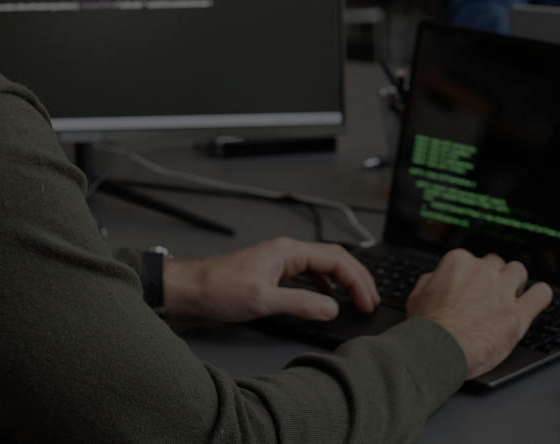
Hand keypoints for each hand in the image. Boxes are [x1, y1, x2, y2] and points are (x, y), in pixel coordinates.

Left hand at [161, 237, 379, 323]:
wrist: (188, 289)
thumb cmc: (216, 289)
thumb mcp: (262, 301)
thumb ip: (300, 305)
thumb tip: (332, 308)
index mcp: (288, 252)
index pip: (336, 260)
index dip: (357, 281)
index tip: (367, 301)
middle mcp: (286, 252)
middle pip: (334, 258)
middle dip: (357, 278)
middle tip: (371, 300)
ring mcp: (279, 261)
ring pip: (322, 265)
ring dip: (342, 281)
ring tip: (356, 298)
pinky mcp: (271, 273)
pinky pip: (308, 274)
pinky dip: (324, 285)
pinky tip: (325, 297)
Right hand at [405, 249, 551, 378]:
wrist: (436, 353)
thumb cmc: (426, 329)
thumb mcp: (417, 296)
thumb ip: (432, 281)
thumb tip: (436, 278)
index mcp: (458, 263)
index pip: (473, 259)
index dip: (473, 276)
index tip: (471, 287)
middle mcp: (483, 271)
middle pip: (497, 263)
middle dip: (494, 276)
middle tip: (489, 294)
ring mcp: (502, 291)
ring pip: (519, 272)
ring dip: (515, 282)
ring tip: (511, 295)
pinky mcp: (517, 314)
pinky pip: (541, 294)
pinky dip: (541, 294)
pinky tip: (537, 298)